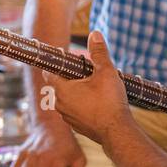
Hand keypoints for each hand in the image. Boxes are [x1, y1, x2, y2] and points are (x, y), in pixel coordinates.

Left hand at [44, 31, 132, 146]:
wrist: (117, 132)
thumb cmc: (109, 101)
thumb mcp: (105, 72)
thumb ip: (99, 53)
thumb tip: (94, 34)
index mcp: (62, 90)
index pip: (49, 73)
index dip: (56, 64)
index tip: (65, 59)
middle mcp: (60, 105)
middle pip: (60, 86)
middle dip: (71, 78)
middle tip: (87, 71)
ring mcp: (68, 118)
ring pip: (68, 100)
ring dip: (77, 93)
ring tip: (94, 87)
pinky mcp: (78, 127)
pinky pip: (77, 112)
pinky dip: (84, 106)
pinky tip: (98, 103)